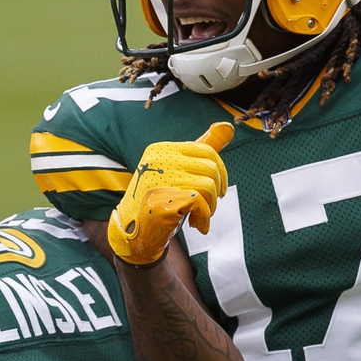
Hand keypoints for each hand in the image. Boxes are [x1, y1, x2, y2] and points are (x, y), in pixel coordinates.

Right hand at [108, 122, 233, 266]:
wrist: (132, 233)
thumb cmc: (158, 200)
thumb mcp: (177, 171)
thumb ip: (201, 151)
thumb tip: (228, 126)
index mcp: (161, 149)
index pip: (206, 151)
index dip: (220, 172)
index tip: (219, 189)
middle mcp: (159, 160)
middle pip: (210, 168)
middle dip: (216, 191)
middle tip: (209, 206)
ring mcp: (160, 179)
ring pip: (208, 186)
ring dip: (211, 206)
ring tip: (200, 216)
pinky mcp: (164, 201)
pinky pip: (200, 203)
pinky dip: (204, 217)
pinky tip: (197, 225)